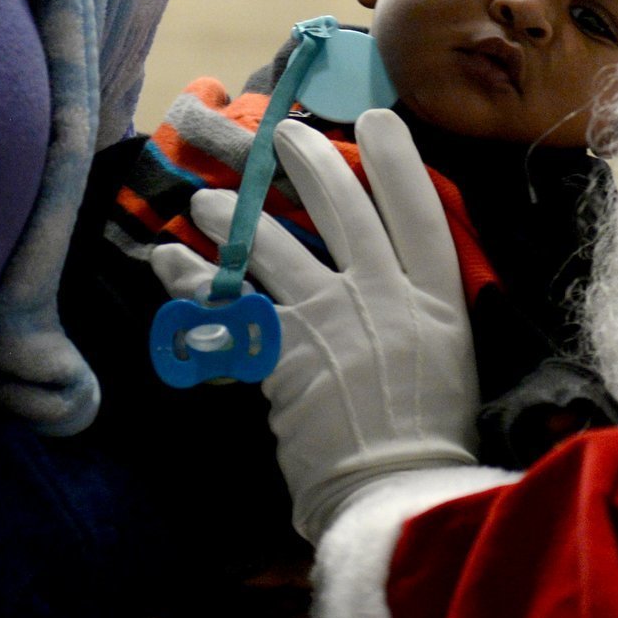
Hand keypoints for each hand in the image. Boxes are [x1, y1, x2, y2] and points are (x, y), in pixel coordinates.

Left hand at [151, 109, 478, 540]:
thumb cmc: (426, 441)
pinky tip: (170, 266)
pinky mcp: (286, 357)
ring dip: (236, 220)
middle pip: (346, 211)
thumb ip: (421, 313)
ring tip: (206, 206)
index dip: (397, 163)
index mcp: (439, 303)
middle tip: (281, 138)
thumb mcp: (448, 364)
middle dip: (310, 165)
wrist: (397, 497)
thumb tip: (386, 277)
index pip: (421, 213)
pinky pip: (232, 308)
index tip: (377, 120)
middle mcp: (389, 300)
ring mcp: (336, 323)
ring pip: (276, 248)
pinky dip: (196, 287)